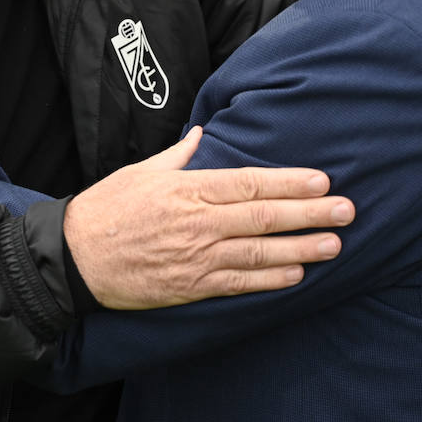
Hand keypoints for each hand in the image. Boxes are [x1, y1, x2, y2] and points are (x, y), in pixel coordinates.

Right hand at [65, 127, 353, 308]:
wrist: (74, 259)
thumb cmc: (106, 209)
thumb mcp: (141, 171)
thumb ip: (180, 155)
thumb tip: (202, 133)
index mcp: (188, 189)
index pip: (250, 183)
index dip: (290, 183)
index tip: (322, 180)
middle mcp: (198, 223)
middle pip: (264, 217)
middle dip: (310, 213)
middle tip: (347, 210)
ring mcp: (196, 257)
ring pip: (259, 252)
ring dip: (301, 248)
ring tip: (335, 244)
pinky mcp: (191, 287)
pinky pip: (238, 284)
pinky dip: (269, 279)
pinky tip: (297, 274)